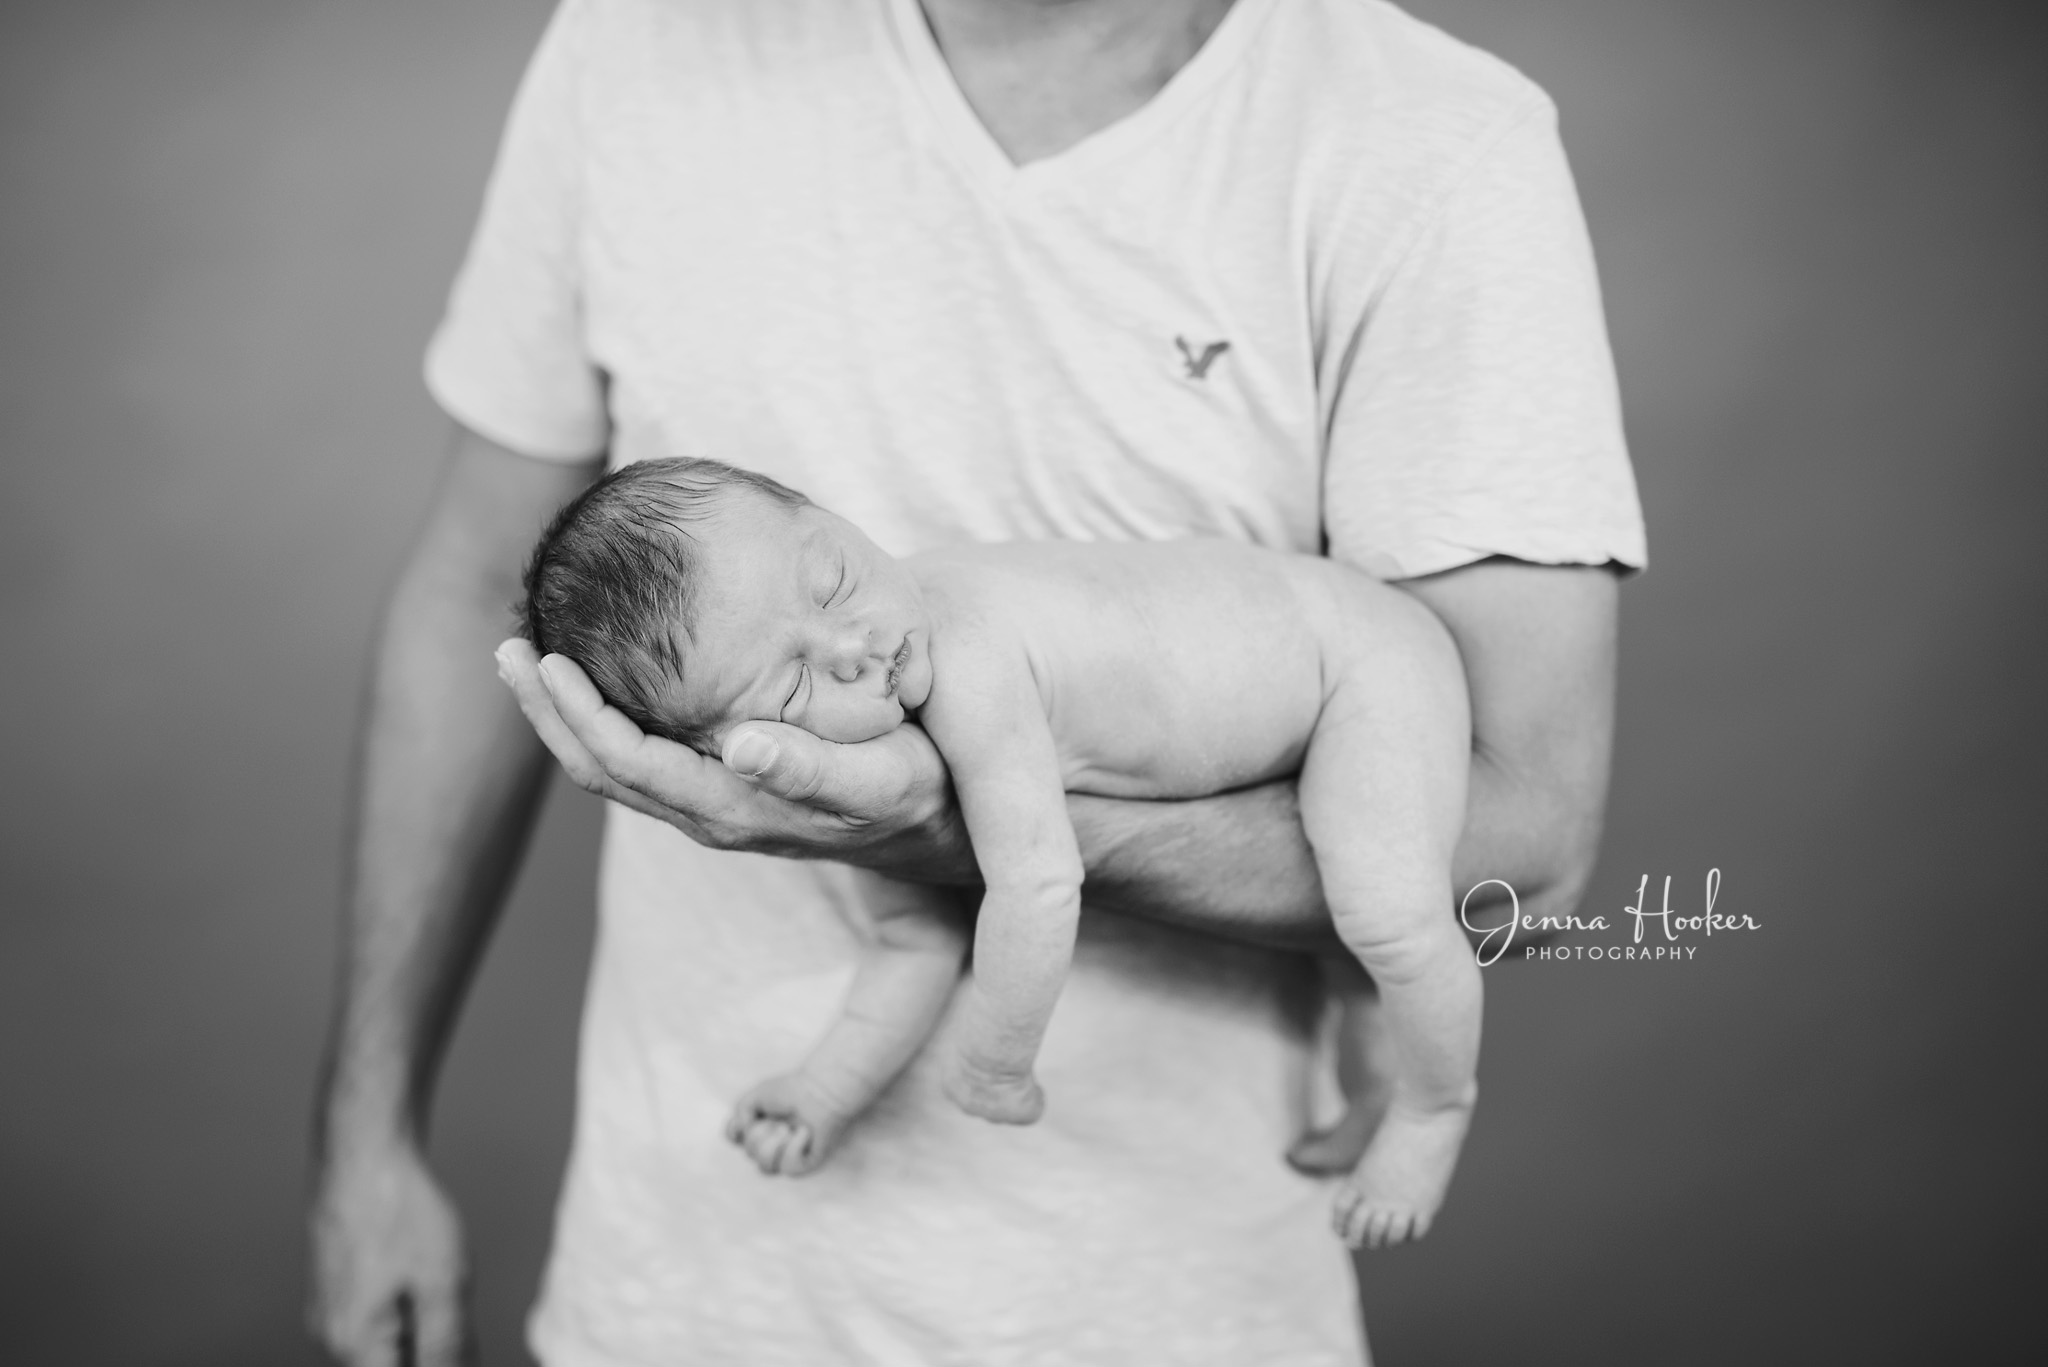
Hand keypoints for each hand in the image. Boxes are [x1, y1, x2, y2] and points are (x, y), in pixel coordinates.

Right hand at [307, 1140, 471, 1366]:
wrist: (364, 1149)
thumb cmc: (399, 1209)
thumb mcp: (443, 1284)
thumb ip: (447, 1347)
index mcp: (353, 1343)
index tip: (458, 1342)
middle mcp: (331, 1334)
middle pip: (394, 1363)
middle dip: (435, 1346)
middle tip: (456, 1306)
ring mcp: (330, 1309)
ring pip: (389, 1340)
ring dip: (424, 1325)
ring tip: (437, 1275)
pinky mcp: (337, 1286)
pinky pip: (380, 1314)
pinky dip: (410, 1302)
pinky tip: (424, 1267)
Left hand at [494, 640, 976, 880]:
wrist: (945, 826)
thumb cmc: (921, 786)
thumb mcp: (884, 778)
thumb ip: (814, 769)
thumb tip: (738, 745)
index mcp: (739, 807)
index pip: (632, 766)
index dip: (580, 717)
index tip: (544, 659)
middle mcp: (713, 815)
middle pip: (600, 770)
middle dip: (548, 711)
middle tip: (508, 646)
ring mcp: (713, 807)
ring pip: (612, 770)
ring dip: (562, 717)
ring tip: (524, 657)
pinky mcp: (723, 792)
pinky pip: (640, 761)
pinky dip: (599, 720)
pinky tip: (587, 679)